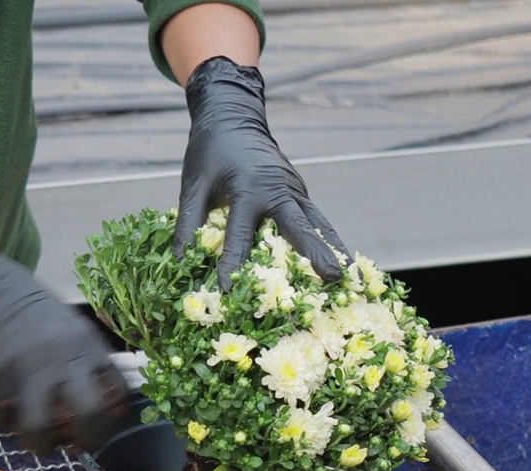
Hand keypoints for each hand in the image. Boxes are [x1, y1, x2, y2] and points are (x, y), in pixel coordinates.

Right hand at [0, 229, 127, 454]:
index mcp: (88, 344)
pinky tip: (8, 414)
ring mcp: (29, 367)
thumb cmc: (32, 310)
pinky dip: (6, 423)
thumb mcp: (70, 326)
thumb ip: (86, 359)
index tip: (103, 425)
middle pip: (90, 413)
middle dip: (88, 440)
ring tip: (40, 445)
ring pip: (40, 426)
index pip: (119, 390)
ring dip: (41, 445)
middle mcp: (64, 356)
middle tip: (79, 445)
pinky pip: (4, 416)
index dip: (114, 417)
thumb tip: (104, 402)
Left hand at [173, 56, 348, 288]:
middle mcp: (277, 190)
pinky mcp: (299, 191)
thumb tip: (180, 261)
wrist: (232, 118)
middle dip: (315, 255)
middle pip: (299, 228)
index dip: (233, 264)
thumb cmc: (209, 153)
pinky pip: (317, 218)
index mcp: (248, 189)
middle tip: (332, 278)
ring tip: (350, 275)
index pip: (240, 235)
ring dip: (333, 249)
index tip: (230, 292)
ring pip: (317, 223)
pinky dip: (329, 237)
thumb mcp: (193, 185)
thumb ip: (188, 222)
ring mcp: (293, 189)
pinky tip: (343, 258)